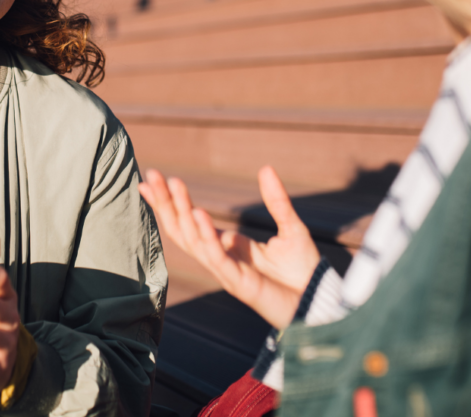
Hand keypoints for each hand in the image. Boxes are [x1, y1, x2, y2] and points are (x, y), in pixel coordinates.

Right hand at [139, 166, 321, 327]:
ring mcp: (226, 271)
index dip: (169, 201)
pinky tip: (198, 213)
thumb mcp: (290, 227)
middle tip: (151, 175)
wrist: (320, 303)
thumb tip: (265, 167)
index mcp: (227, 245)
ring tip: (172, 185)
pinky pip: (216, 257)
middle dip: (165, 203)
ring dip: (180, 212)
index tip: (151, 178)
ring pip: (193, 240)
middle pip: (182, 228)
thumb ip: (276, 200)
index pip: (189, 220)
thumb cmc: (303, 271)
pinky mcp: (239, 283)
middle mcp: (220, 257)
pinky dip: (205, 236)